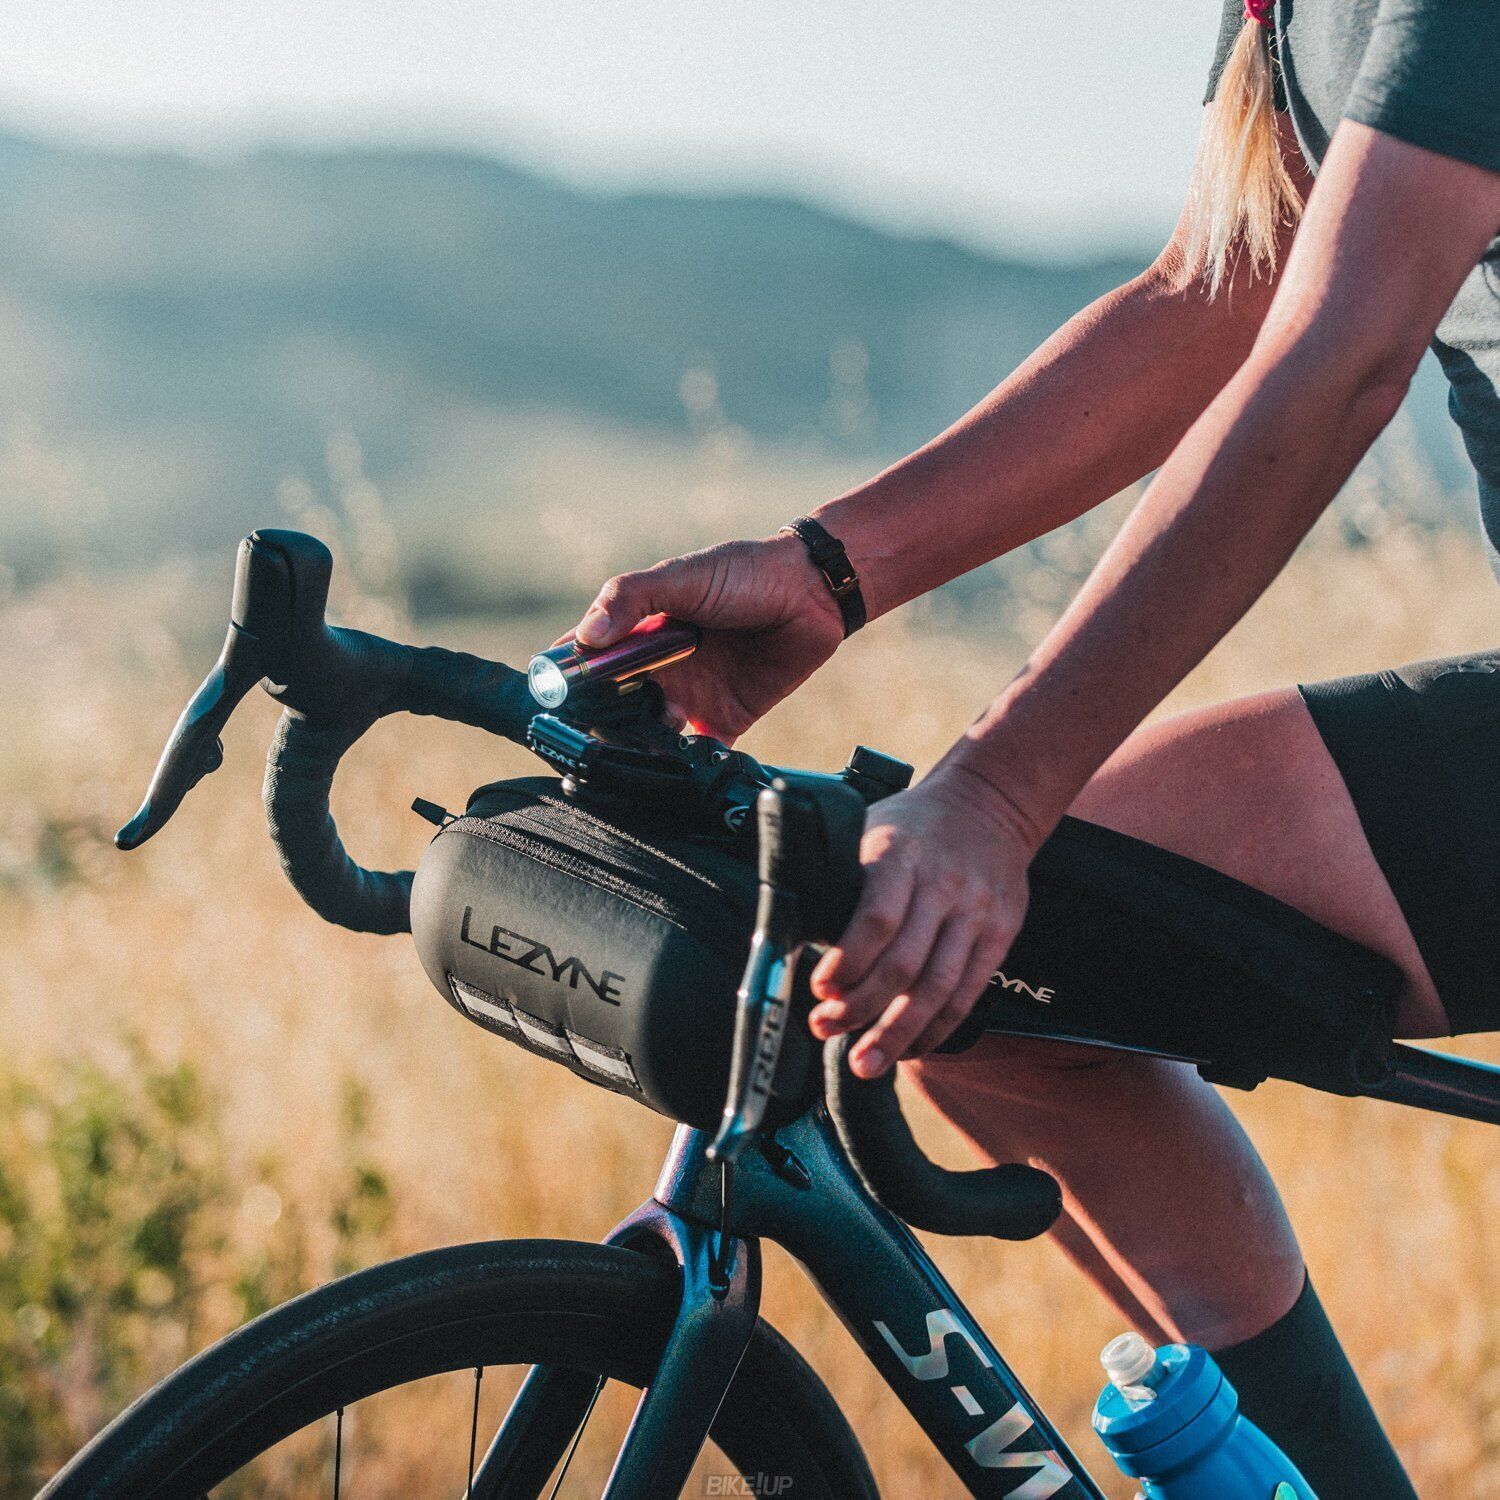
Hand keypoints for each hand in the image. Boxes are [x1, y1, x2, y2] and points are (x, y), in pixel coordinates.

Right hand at [570, 533, 844, 741]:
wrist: (812, 592)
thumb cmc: (743, 572)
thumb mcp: (680, 576)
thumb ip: (630, 599)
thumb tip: (588, 637)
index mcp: (636, 633)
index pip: (586, 661)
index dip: (564, 682)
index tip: (549, 703)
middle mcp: (655, 670)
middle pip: (611, 709)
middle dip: (600, 726)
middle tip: (596, 737)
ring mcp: (687, 698)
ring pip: (648, 738)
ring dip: (640, 749)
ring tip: (642, 748)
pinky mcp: (722, 722)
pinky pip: (697, 755)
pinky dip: (687, 767)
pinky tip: (680, 767)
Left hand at [808, 765, 1035, 1077]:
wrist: (989, 805)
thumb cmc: (912, 825)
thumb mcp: (868, 830)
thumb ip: (841, 877)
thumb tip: (794, 932)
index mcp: (900, 856)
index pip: (875, 918)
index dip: (847, 962)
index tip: (820, 990)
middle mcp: (942, 886)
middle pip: (904, 963)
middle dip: (862, 1007)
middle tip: (827, 1030)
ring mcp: (975, 913)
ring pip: (937, 987)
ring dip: (898, 1033)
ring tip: (866, 1062)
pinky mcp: (999, 934)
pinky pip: (967, 993)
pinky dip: (938, 1028)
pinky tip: (910, 1047)